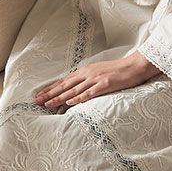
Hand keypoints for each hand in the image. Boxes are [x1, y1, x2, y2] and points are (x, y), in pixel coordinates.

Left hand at [34, 51, 159, 107]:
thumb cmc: (117, 71)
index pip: (63, 81)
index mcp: (84, 71)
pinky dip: (78, 98)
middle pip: (64, 85)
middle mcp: (87, 74)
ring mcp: (95, 79)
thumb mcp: (97, 72)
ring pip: (73, 90)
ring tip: (48, 104)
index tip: (39, 95)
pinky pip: (89, 93)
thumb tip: (73, 89)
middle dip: (49, 94)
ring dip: (59, 98)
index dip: (50, 88)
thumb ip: (85, 80)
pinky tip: (69, 102)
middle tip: (36, 101)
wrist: (134, 66)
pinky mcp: (105, 85)